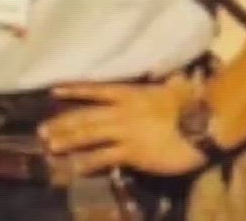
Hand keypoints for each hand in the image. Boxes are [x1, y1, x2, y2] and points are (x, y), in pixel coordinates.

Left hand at [38, 76, 206, 177]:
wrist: (204, 124)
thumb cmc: (193, 104)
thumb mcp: (174, 87)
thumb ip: (166, 82)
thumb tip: (172, 77)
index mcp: (130, 93)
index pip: (95, 90)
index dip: (73, 90)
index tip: (54, 90)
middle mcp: (122, 111)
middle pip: (85, 116)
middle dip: (62, 123)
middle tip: (41, 129)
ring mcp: (125, 132)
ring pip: (89, 135)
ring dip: (68, 140)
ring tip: (50, 146)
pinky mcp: (132, 152)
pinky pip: (105, 157)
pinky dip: (89, 162)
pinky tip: (76, 167)